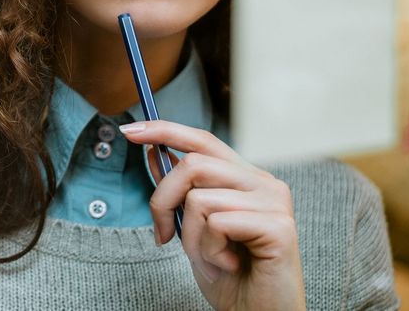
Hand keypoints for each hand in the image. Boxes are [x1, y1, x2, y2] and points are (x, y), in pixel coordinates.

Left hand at [119, 120, 305, 310]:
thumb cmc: (231, 278)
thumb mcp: (194, 230)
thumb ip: (181, 193)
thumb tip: (153, 155)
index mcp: (246, 179)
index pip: (203, 141)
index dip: (165, 130)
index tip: (129, 131)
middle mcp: (265, 183)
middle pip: (193, 165)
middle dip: (163, 201)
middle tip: (163, 235)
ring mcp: (275, 202)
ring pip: (199, 198)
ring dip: (190, 238)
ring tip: (210, 260)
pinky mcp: (279, 226)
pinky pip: (217, 224)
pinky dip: (209, 251)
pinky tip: (228, 266)